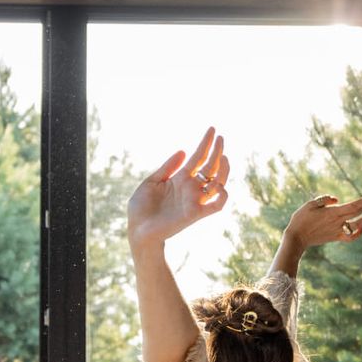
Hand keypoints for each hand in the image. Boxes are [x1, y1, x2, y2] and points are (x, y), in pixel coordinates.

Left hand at [128, 127, 229, 250]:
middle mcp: (190, 188)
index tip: (212, 130)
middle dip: (217, 152)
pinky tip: (220, 184)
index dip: (205, 144)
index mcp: (179, 179)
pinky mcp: (195, 214)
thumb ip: (167, 168)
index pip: (197, 158)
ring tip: (224, 156)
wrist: (137, 231)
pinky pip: (216, 205)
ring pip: (218, 183)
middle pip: (210, 167)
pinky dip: (222, 195)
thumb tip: (183, 150)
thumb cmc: (141, 208)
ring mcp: (194, 200)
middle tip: (221, 138)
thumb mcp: (151, 182)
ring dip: (223, 170)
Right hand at [285, 193, 361, 246]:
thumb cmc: (301, 219)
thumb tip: (337, 199)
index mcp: (333, 213)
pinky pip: (350, 237)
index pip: (354, 206)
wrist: (296, 237)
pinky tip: (360, 228)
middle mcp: (337, 222)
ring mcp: (337, 230)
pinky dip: (357, 233)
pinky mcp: (335, 237)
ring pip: (356, 225)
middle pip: (357, 213)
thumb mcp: (310, 204)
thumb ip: (324, 199)